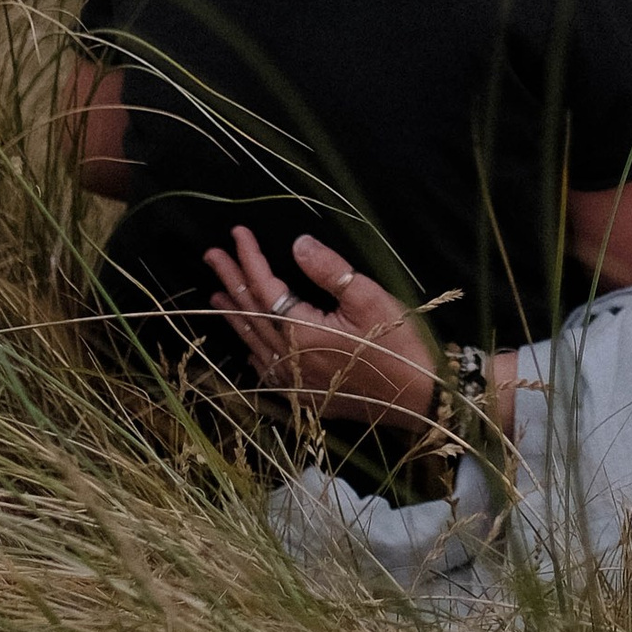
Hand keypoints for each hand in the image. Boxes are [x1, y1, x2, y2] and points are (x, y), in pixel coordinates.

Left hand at [203, 228, 437, 429]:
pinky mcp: (305, 397)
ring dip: (235, 315)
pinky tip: (248, 344)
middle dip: (230, 281)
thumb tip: (297, 243)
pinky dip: (253, 349)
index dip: (249, 258)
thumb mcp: (369, 297)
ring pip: (254, 342)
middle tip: (211, 256)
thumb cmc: (399, 342)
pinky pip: (267, 370)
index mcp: (303, 333)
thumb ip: (329, 270)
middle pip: (251, 314)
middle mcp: (290, 361)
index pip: (265, 288)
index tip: (237, 233)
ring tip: (216, 293)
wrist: (419, 398)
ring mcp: (295, 383)